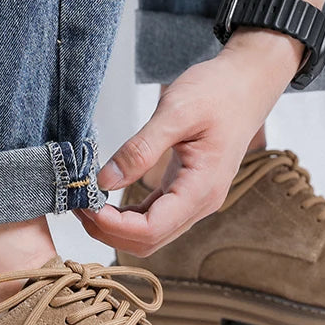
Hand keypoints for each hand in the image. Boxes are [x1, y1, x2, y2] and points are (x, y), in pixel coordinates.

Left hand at [75, 29, 302, 255]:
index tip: (85, 205)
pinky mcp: (186, 191)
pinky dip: (128, 215)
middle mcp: (201, 202)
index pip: (152, 229)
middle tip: (77, 204)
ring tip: (86, 201)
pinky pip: (154, 216)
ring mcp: (195, 200)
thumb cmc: (219, 92)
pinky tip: (106, 199)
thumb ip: (141, 149)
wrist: (247, 84)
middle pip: (149, 240)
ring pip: (151, 234)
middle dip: (109, 230)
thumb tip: (105, 181)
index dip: (114, 226)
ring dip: (116, 226)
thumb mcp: (176, 112)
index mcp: (202, 187)